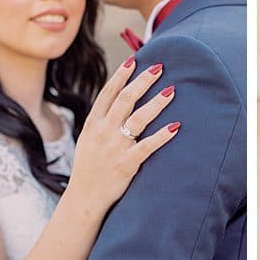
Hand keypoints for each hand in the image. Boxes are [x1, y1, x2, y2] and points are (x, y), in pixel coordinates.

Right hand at [66, 56, 179, 215]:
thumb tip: (119, 95)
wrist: (83, 199)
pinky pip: (147, 146)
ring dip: (156, 102)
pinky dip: (162, 135)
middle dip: (143, 81)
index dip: (121, 75)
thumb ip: (102, 118)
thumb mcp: (88, 138)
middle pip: (125, 100)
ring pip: (138, 118)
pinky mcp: (126, 164)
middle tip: (159, 67)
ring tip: (171, 90)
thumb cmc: (89, 166)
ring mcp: (114, 148)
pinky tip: (176, 126)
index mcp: (93, 124)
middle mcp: (103, 132)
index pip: (107, 94)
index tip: (134, 60)